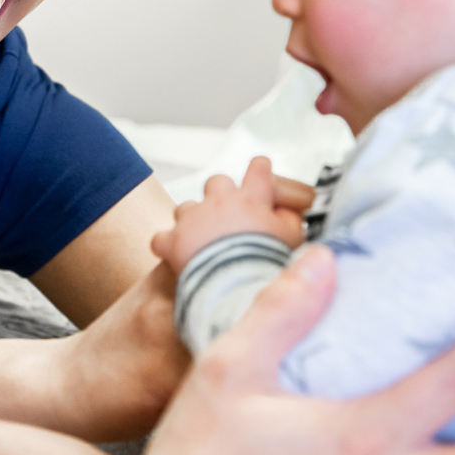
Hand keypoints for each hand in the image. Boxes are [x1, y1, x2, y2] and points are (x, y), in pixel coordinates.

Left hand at [152, 156, 312, 274]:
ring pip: (187, 207)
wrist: (236, 285)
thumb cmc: (266, 262)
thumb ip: (289, 218)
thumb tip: (287, 211)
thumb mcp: (291, 238)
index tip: (260, 169)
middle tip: (228, 214)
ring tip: (203, 239)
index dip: (260, 169)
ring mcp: (192, 219)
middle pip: (217, 181)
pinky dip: (169, 244)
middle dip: (221, 194)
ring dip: (193, 219)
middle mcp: (218, 202)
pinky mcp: (172, 240)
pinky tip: (176, 255)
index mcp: (250, 199)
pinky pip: (163, 237)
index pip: (258, 169)